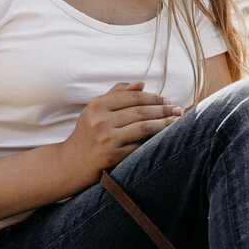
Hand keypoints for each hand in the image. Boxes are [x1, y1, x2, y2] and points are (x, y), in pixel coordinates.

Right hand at [60, 82, 180, 181]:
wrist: (69, 164)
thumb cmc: (86, 134)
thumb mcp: (94, 110)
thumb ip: (116, 94)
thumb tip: (142, 84)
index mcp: (97, 104)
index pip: (133, 97)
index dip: (153, 97)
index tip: (167, 100)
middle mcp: (100, 120)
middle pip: (141, 111)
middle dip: (163, 109)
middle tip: (178, 110)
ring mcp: (106, 139)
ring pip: (144, 127)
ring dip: (164, 123)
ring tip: (176, 121)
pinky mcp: (112, 156)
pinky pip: (140, 146)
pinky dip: (154, 140)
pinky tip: (165, 137)